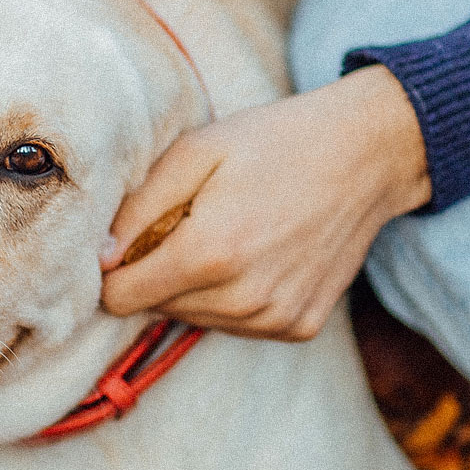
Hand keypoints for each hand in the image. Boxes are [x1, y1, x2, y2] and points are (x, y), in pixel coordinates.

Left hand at [101, 65, 430, 339]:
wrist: (367, 154)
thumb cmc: (275, 143)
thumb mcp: (195, 152)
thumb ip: (138, 208)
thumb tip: (102, 259)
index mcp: (209, 254)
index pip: (120, 298)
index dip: (118, 266)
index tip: (138, 235)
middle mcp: (243, 299)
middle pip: (156, 310)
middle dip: (160, 271)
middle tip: (195, 222)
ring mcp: (275, 318)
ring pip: (196, 321)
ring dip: (198, 287)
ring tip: (232, 233)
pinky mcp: (300, 327)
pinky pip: (239, 325)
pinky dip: (236, 297)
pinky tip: (261, 254)